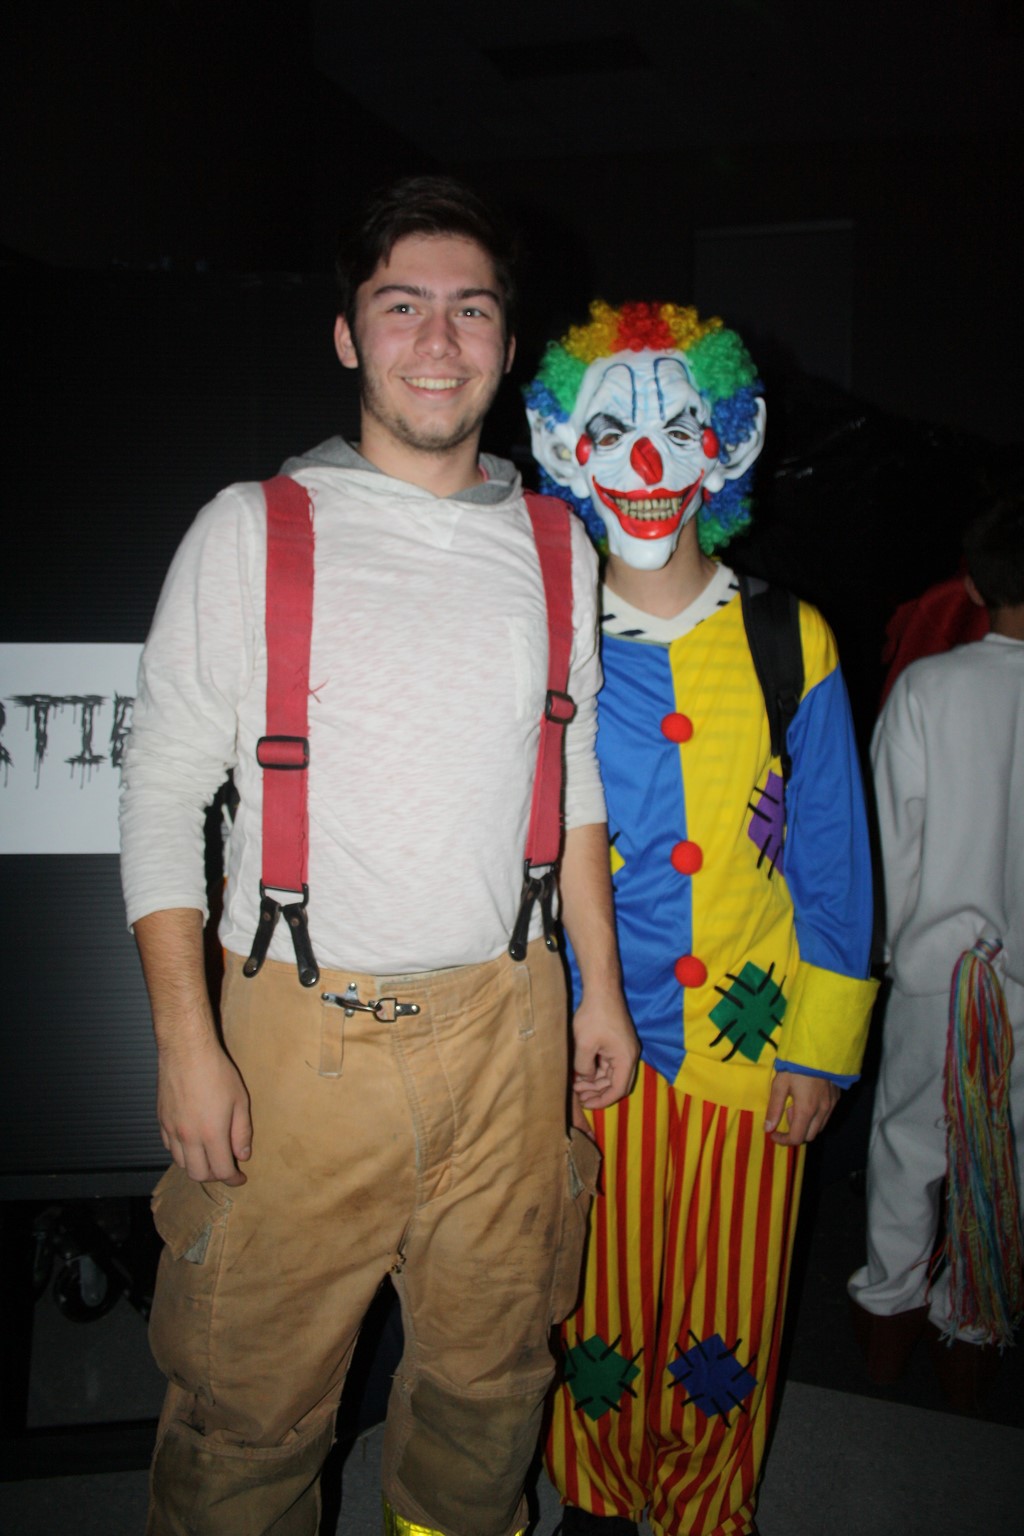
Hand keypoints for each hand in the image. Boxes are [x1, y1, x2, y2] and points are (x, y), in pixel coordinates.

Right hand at [157, 1034, 251, 1184]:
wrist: (186, 1050)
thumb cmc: (216, 1071)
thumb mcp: (240, 1100)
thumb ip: (242, 1132)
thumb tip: (243, 1155)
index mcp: (211, 1134)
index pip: (221, 1171)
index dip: (233, 1179)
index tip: (240, 1178)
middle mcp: (188, 1137)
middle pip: (198, 1174)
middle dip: (214, 1176)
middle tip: (225, 1167)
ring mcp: (171, 1129)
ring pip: (181, 1163)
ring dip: (197, 1165)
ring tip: (209, 1155)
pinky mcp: (161, 1120)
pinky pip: (169, 1147)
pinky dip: (181, 1152)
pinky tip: (191, 1142)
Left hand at [572, 991, 638, 1110]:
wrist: (602, 989)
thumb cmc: (594, 1016)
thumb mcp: (584, 1045)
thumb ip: (584, 1067)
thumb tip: (585, 1077)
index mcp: (626, 1059)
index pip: (619, 1089)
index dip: (603, 1100)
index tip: (587, 1104)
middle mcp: (629, 1056)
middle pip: (617, 1083)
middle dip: (598, 1092)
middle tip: (579, 1096)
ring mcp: (624, 1048)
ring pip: (612, 1074)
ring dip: (596, 1081)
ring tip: (576, 1085)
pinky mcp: (617, 1042)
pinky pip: (609, 1063)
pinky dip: (597, 1069)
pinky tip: (582, 1072)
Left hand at [765, 1070, 838, 1145]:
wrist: (819, 1048)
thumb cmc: (796, 1066)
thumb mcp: (780, 1085)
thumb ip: (774, 1108)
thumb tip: (768, 1128)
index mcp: (807, 1110)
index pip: (796, 1138)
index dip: (783, 1140)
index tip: (773, 1134)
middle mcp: (822, 1111)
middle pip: (809, 1136)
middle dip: (795, 1132)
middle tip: (785, 1113)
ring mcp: (832, 1105)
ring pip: (820, 1127)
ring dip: (806, 1125)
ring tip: (796, 1105)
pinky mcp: (837, 1098)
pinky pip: (826, 1116)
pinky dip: (816, 1117)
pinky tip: (808, 1101)